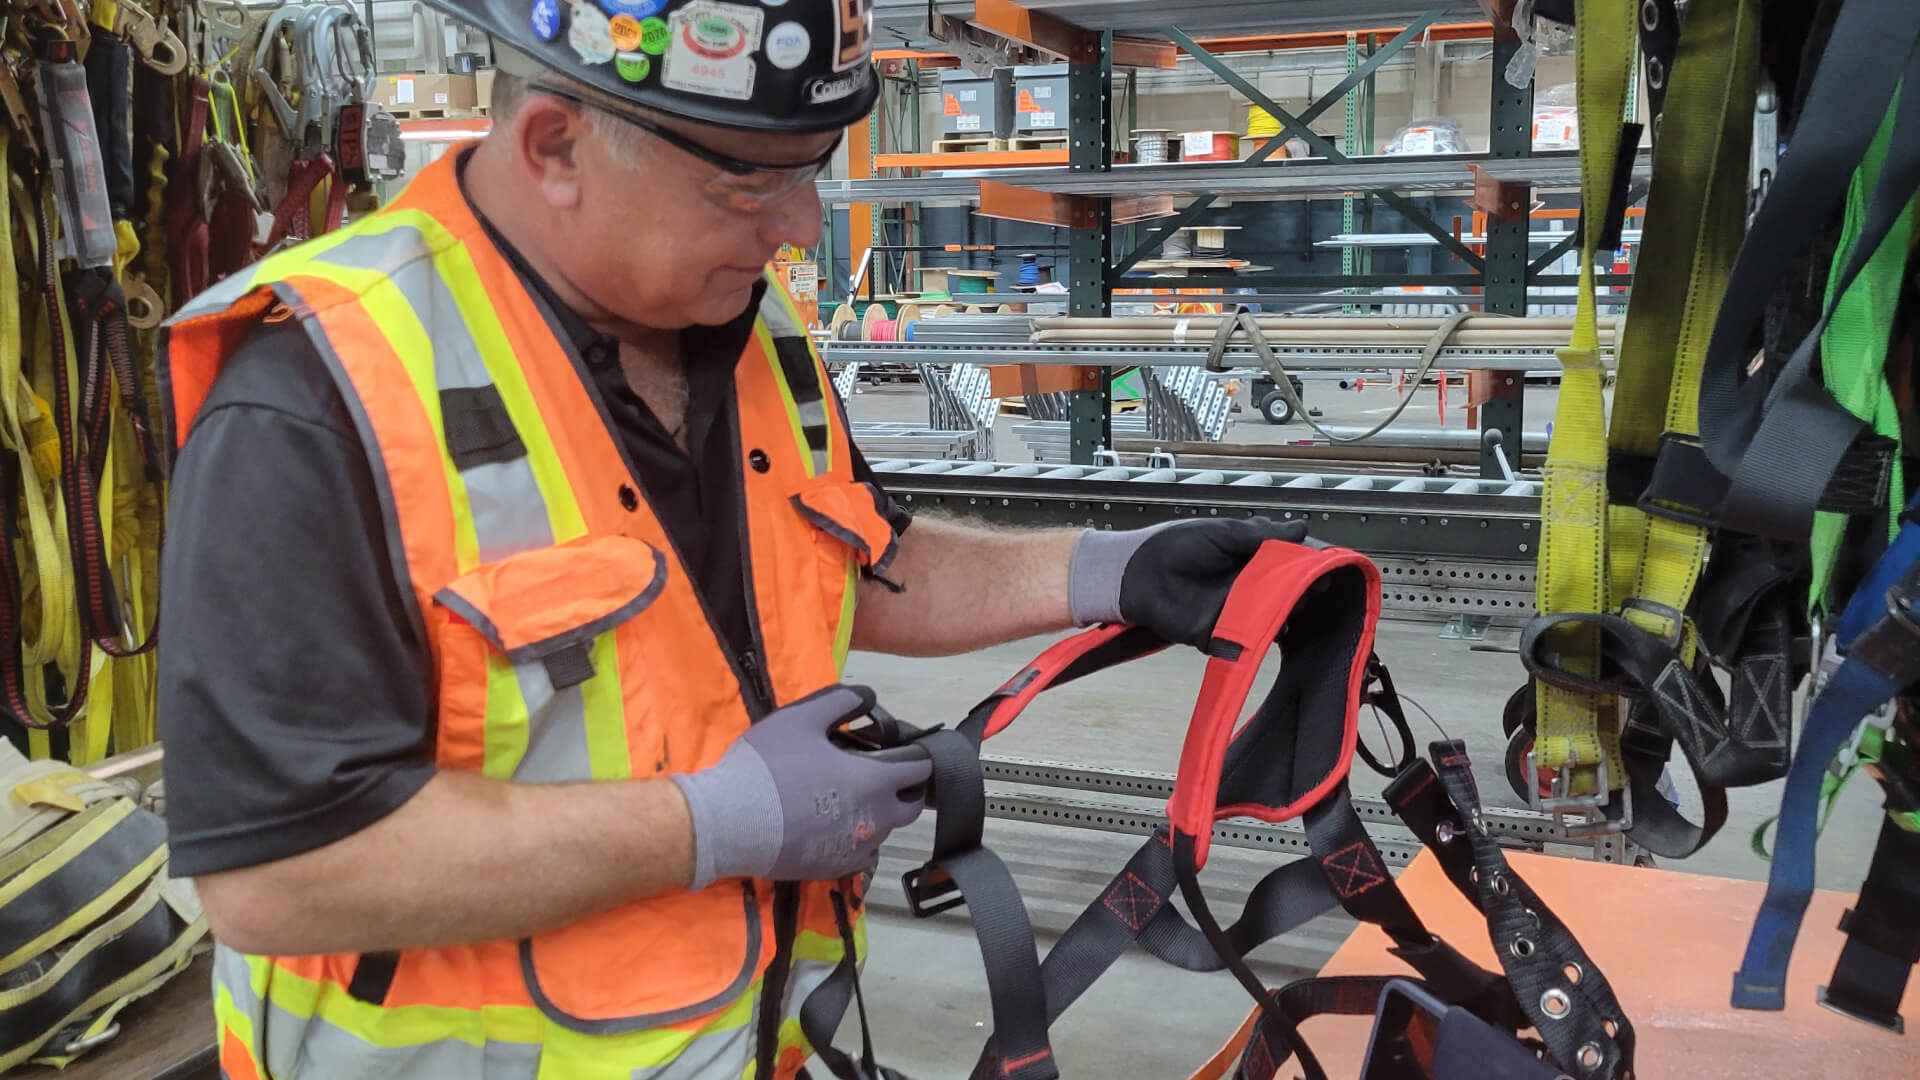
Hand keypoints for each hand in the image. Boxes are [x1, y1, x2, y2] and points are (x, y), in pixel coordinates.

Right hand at [671, 685, 931, 888]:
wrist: (728, 823)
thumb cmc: (768, 766)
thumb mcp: (801, 717)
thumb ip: (842, 700)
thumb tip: (868, 695)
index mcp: (874, 781)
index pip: (921, 769)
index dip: (917, 756)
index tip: (903, 750)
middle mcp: (876, 820)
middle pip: (910, 807)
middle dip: (903, 790)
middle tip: (877, 774)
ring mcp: (856, 850)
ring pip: (883, 831)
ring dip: (876, 815)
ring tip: (846, 799)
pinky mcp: (835, 871)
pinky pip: (861, 855)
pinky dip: (856, 840)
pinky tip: (831, 827)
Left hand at [1067, 518, 1310, 648]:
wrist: (1134, 574)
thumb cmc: (1173, 546)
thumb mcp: (1222, 533)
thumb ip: (1261, 535)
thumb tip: (1301, 529)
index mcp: (1250, 561)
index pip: (1288, 566)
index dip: (1308, 567)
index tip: (1328, 567)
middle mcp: (1247, 588)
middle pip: (1286, 595)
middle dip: (1304, 593)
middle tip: (1317, 589)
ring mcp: (1234, 613)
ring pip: (1272, 618)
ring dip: (1288, 614)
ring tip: (1301, 606)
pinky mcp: (1218, 636)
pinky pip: (1245, 640)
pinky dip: (1261, 637)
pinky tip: (1278, 629)